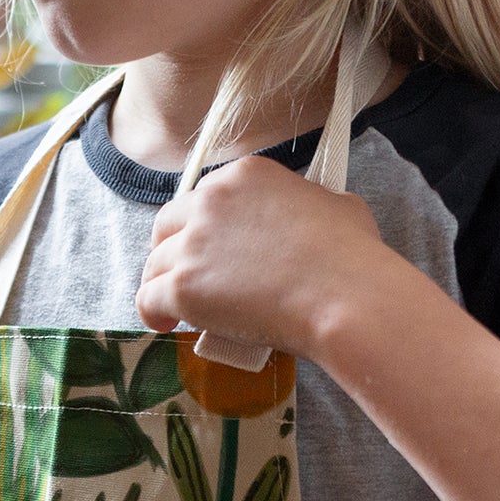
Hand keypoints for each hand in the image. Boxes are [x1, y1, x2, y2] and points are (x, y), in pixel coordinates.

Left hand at [136, 154, 394, 358]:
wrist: (345, 297)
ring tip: (176, 309)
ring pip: (154, 265)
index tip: (213, 250)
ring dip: (162, 284)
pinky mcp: (183, 287)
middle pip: (168, 225)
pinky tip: (164, 324)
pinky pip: (147, 300)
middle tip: (188, 277)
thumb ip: (307, 203)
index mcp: (244, 176)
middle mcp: (211, 201)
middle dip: (172, 250)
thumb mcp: (336, 206)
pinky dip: (152, 313)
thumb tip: (312, 216)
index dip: (203, 227)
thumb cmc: (351, 257)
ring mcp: (193, 245)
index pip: (203, 197)